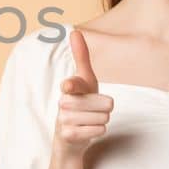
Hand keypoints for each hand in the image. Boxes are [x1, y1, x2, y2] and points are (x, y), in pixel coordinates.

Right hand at [55, 29, 112, 155]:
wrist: (68, 137)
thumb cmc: (81, 103)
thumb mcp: (85, 80)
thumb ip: (80, 57)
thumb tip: (74, 31)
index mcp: (69, 87)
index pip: (73, 84)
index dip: (72, 85)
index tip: (68, 86)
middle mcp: (64, 102)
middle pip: (105, 104)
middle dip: (105, 108)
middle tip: (93, 110)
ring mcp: (63, 120)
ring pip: (103, 118)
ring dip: (102, 121)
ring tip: (90, 121)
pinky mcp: (67, 135)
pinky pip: (98, 131)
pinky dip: (98, 131)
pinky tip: (87, 131)